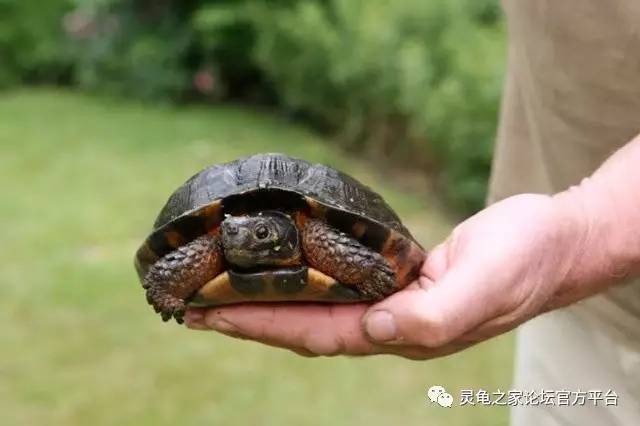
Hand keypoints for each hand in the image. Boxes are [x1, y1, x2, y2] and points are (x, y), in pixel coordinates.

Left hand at [185, 194, 588, 358]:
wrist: (552, 240)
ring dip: (270, 294)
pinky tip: (286, 261)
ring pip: (318, 300)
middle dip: (248, 315)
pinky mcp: (398, 271)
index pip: (314, 333)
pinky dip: (306, 270)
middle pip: (303, 322)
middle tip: (195, 305)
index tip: (210, 316)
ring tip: (225, 284)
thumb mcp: (483, 287)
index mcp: (402, 331)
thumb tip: (375, 328)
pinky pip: (340, 275)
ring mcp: (392, 297)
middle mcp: (388, 320)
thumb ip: (432, 315)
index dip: (259, 325)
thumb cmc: (524, 263)